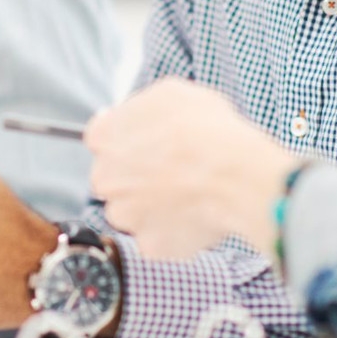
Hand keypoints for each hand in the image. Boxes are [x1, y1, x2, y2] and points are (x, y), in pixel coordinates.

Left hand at [86, 77, 297, 259]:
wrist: (235, 175)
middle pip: (112, 178)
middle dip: (135, 176)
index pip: (101, 139)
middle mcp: (105, 178)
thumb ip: (140, 107)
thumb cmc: (207, 129)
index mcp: (105, 137)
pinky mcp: (150, 244)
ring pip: (131, 212)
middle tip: (170, 171)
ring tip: (186, 195)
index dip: (127, 140)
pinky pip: (158, 238)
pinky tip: (195, 216)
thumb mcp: (171, 93)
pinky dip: (173, 232)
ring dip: (151, 206)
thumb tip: (125, 114)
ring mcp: (125, 215)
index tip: (147, 143)